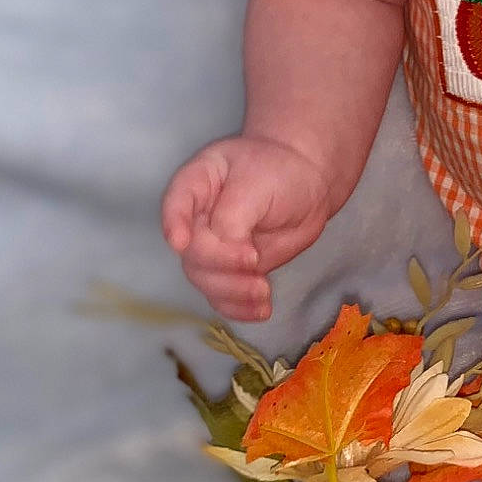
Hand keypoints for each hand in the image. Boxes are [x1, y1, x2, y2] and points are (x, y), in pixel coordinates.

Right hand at [160, 136, 334, 320]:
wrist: (307, 183)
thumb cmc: (279, 171)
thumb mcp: (256, 183)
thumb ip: (234, 216)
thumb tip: (226, 249)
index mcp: (196, 184)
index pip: (175, 203)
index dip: (173, 224)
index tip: (181, 243)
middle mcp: (196, 220)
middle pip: (192, 252)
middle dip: (219, 263)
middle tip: (253, 260)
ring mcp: (212, 248)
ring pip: (205, 279)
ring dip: (231, 291)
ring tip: (263, 291)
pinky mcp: (231, 270)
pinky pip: (224, 296)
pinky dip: (240, 308)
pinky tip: (261, 310)